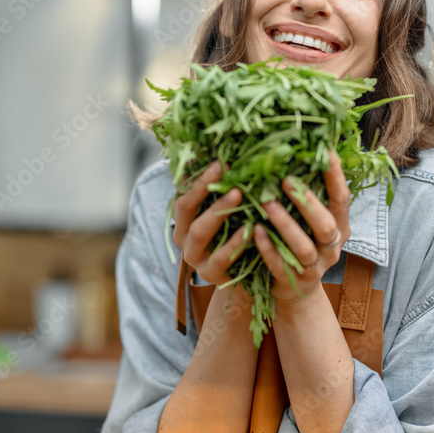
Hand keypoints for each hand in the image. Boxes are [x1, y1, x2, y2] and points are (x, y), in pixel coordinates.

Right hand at [171, 162, 251, 293]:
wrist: (244, 276)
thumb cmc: (235, 236)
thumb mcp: (227, 213)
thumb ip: (223, 190)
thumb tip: (227, 155)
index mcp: (184, 218)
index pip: (184, 192)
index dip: (198, 176)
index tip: (217, 161)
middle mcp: (183, 236)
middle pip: (186, 208)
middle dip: (203, 187)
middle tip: (224, 170)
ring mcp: (194, 257)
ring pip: (200, 231)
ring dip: (218, 211)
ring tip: (238, 194)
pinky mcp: (210, 274)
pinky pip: (220, 257)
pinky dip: (235, 242)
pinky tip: (250, 229)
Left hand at [253, 151, 350, 306]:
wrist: (297, 292)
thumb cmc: (303, 243)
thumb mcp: (313, 222)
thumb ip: (311, 197)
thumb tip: (302, 154)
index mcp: (340, 227)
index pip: (342, 200)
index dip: (336, 177)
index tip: (325, 152)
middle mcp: (331, 248)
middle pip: (326, 226)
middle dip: (307, 202)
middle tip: (286, 179)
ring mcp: (313, 267)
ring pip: (303, 247)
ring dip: (285, 224)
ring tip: (266, 204)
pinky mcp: (293, 281)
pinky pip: (280, 264)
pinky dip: (267, 247)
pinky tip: (254, 231)